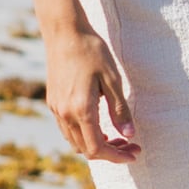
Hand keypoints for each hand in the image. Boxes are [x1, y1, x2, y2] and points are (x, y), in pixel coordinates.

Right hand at [45, 25, 138, 163]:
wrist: (64, 33)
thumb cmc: (92, 52)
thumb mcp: (113, 80)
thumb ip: (120, 111)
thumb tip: (129, 135)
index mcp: (81, 110)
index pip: (97, 148)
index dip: (117, 156)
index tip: (135, 152)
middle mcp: (64, 114)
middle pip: (86, 149)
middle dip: (110, 152)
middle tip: (131, 145)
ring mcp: (56, 109)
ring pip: (75, 141)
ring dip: (96, 145)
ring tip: (117, 136)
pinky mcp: (53, 102)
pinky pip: (67, 129)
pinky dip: (84, 134)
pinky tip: (100, 125)